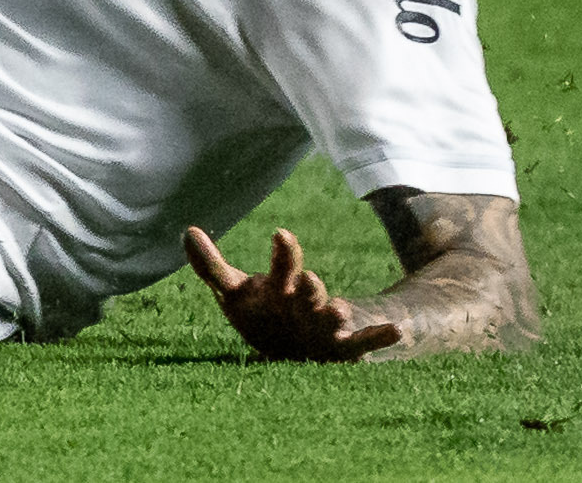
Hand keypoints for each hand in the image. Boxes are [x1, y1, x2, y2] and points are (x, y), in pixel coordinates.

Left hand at [184, 225, 401, 362]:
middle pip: (309, 289)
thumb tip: (186, 230)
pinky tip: (395, 330)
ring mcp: (326, 324)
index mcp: (281, 284)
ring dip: (336, 311)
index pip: (283, 264)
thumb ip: (212, 266)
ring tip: (337, 308)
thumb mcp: (235, 293)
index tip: (281, 235)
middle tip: (307, 279)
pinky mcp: (341, 349)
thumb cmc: (263, 315)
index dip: (283, 252)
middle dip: (308, 285)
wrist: (294, 348)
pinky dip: (379, 337)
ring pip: (334, 315)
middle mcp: (307, 300)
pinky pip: (363, 344)